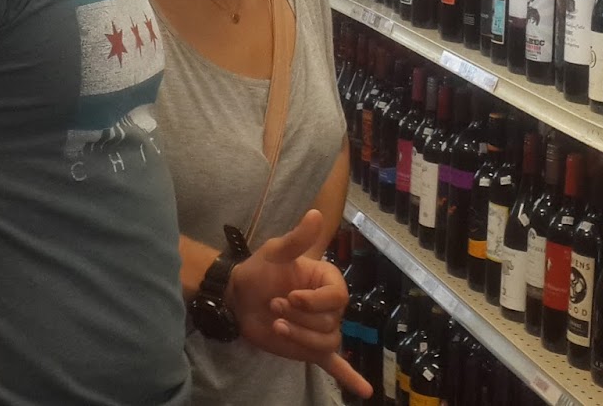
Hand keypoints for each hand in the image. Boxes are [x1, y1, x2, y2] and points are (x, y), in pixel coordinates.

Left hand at [228, 210, 373, 398]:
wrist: (238, 297)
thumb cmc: (258, 270)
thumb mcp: (274, 252)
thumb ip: (296, 239)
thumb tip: (314, 214)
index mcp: (327, 280)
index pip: (338, 297)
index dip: (315, 301)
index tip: (291, 296)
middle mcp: (329, 306)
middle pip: (330, 322)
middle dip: (300, 318)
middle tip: (274, 306)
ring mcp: (320, 329)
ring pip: (326, 343)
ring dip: (300, 337)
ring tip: (277, 326)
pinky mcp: (309, 349)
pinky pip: (334, 364)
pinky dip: (349, 377)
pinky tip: (364, 391)